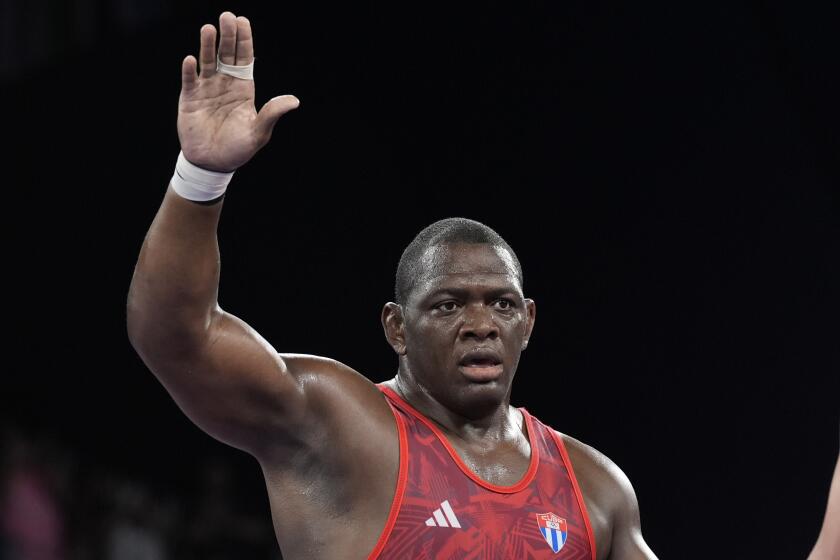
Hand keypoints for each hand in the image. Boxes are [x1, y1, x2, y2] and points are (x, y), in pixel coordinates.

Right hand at [177, 12, 298, 171]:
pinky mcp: (190, 99)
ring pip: (207, 62)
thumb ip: (272, 114)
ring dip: (208, 46)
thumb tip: (294, 101)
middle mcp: (225, 84)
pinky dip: (190, 70)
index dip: (244, 40)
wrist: (213, 163)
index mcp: (243, 88)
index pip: (244, 58)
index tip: (243, 22)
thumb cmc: (238, 149)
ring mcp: (206, 89)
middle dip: (227, 36)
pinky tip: (191, 60)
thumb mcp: (259, 132)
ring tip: (209, 29)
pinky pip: (190, 80)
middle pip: (226, 54)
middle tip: (227, 17)